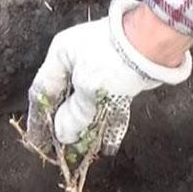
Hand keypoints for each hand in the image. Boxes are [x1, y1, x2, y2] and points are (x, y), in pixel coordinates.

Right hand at [26, 0, 192, 155]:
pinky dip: (107, 123)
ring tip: (84, 149)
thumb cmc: (113, 59)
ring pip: (88, 104)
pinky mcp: (121, 77)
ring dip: (86, 127)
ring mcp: (101, 67)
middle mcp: (78, 60)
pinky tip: (108, 144)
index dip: (39, 119)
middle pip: (65, 98)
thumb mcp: (87, 89)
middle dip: (64, 125)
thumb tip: (63, 135)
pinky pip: (109, 105)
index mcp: (62, 55)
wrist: (154, 42)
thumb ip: (74, 115)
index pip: (42, 90)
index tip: (39, 142)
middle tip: (61, 149)